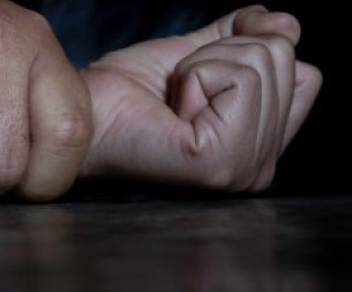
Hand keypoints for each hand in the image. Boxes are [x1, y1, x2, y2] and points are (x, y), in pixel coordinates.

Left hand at [80, 5, 322, 190]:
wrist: (81, 113)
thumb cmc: (128, 93)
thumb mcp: (197, 55)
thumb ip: (245, 36)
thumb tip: (287, 23)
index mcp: (260, 148)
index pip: (307, 76)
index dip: (253, 53)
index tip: (198, 79)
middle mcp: (259, 169)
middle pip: (287, 62)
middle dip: (224, 56)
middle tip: (177, 93)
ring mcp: (242, 170)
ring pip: (264, 64)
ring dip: (204, 66)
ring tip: (172, 102)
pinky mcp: (219, 162)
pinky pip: (239, 79)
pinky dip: (196, 77)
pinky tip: (171, 110)